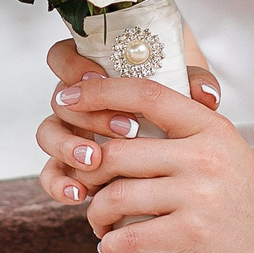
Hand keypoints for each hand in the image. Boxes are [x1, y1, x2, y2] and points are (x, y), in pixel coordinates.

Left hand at [35, 41, 253, 252]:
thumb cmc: (248, 190)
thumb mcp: (222, 144)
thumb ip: (180, 129)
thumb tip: (118, 120)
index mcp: (207, 125)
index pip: (145, 93)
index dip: (99, 91)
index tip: (67, 96)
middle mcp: (202, 154)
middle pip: (118, 150)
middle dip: (86, 169)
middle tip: (80, 182)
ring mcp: (198, 195)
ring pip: (118, 195)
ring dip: (95, 212)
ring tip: (97, 221)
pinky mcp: (195, 234)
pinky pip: (134, 237)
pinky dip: (113, 244)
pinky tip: (111, 245)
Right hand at [38, 38, 216, 208]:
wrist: (180, 150)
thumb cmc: (177, 105)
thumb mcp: (187, 90)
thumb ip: (196, 83)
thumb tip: (205, 94)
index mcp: (96, 71)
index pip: (64, 57)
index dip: (74, 66)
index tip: (99, 77)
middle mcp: (78, 101)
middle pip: (59, 98)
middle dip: (89, 113)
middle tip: (124, 128)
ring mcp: (71, 134)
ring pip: (48, 134)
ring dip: (67, 146)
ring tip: (94, 160)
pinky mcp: (71, 167)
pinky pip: (51, 174)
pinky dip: (59, 183)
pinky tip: (79, 195)